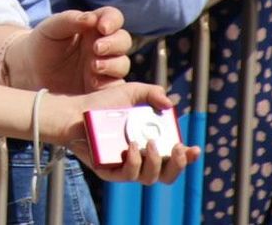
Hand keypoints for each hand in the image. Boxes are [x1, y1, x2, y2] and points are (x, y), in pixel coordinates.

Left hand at [10, 7, 130, 92]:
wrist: (30, 71)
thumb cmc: (43, 43)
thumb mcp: (52, 28)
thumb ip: (70, 20)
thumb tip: (92, 18)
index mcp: (94, 27)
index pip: (113, 18)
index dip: (112, 21)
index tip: (102, 27)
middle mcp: (104, 46)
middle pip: (123, 41)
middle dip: (114, 44)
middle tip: (96, 48)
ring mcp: (104, 67)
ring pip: (122, 64)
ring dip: (112, 64)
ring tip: (93, 67)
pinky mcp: (101, 88)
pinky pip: (116, 87)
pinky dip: (110, 85)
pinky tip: (94, 83)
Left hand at [61, 84, 199, 184]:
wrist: (76, 110)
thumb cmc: (104, 103)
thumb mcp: (131, 92)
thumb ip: (152, 93)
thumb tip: (170, 104)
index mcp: (151, 144)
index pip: (176, 158)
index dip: (188, 157)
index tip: (195, 148)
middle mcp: (141, 159)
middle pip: (167, 175)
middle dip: (177, 165)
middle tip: (176, 148)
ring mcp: (125, 167)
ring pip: (149, 178)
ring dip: (154, 163)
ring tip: (149, 144)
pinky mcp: (109, 172)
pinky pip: (126, 176)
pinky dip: (133, 164)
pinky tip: (131, 148)